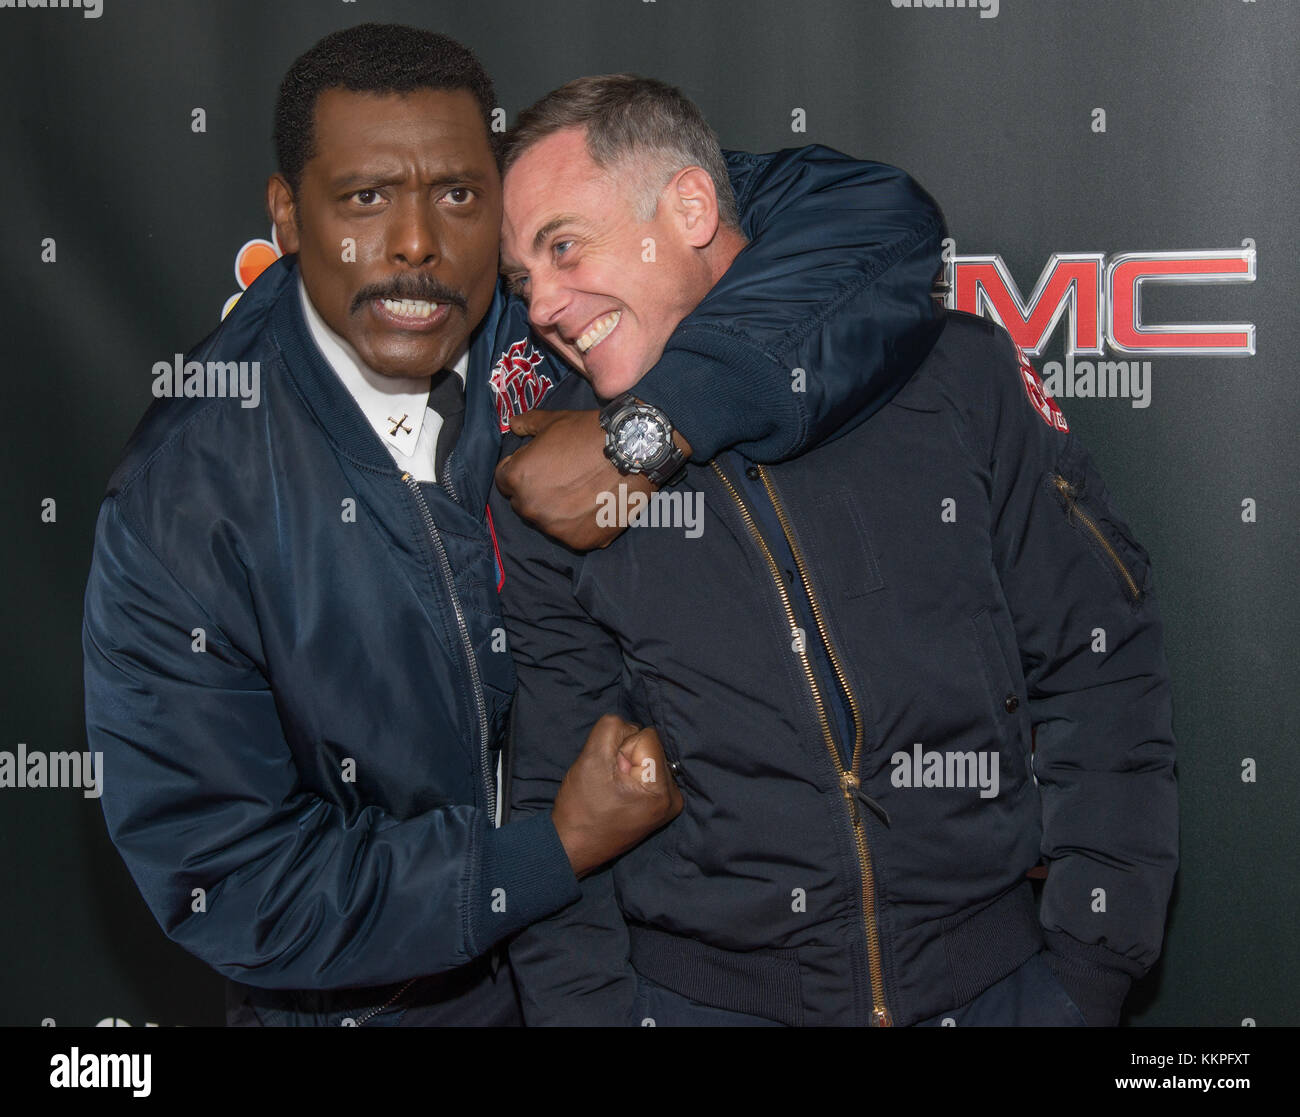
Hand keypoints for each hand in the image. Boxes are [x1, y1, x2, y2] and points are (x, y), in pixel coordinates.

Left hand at [494, 409, 669, 550]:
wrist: (633, 452)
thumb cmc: (589, 433)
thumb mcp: (554, 421)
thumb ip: (527, 424)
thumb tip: (513, 424)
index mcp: (516, 479)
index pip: (504, 480)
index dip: (522, 469)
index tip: (541, 464)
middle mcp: (530, 508)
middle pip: (525, 503)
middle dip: (538, 491)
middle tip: (564, 477)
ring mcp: (554, 528)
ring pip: (548, 521)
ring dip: (558, 510)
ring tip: (582, 491)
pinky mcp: (579, 541)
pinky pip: (573, 534)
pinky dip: (580, 523)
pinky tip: (595, 505)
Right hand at [551, 714, 682, 877]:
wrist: (572, 847)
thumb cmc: (580, 808)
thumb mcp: (591, 758)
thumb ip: (612, 728)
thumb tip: (628, 727)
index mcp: (662, 789)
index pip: (646, 736)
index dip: (620, 748)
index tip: (608, 773)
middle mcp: (673, 797)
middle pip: (650, 747)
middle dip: (625, 758)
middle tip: (607, 784)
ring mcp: (667, 804)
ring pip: (646, 758)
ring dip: (626, 768)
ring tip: (611, 791)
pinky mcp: (658, 806)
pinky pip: (645, 772)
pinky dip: (629, 777)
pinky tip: (617, 795)